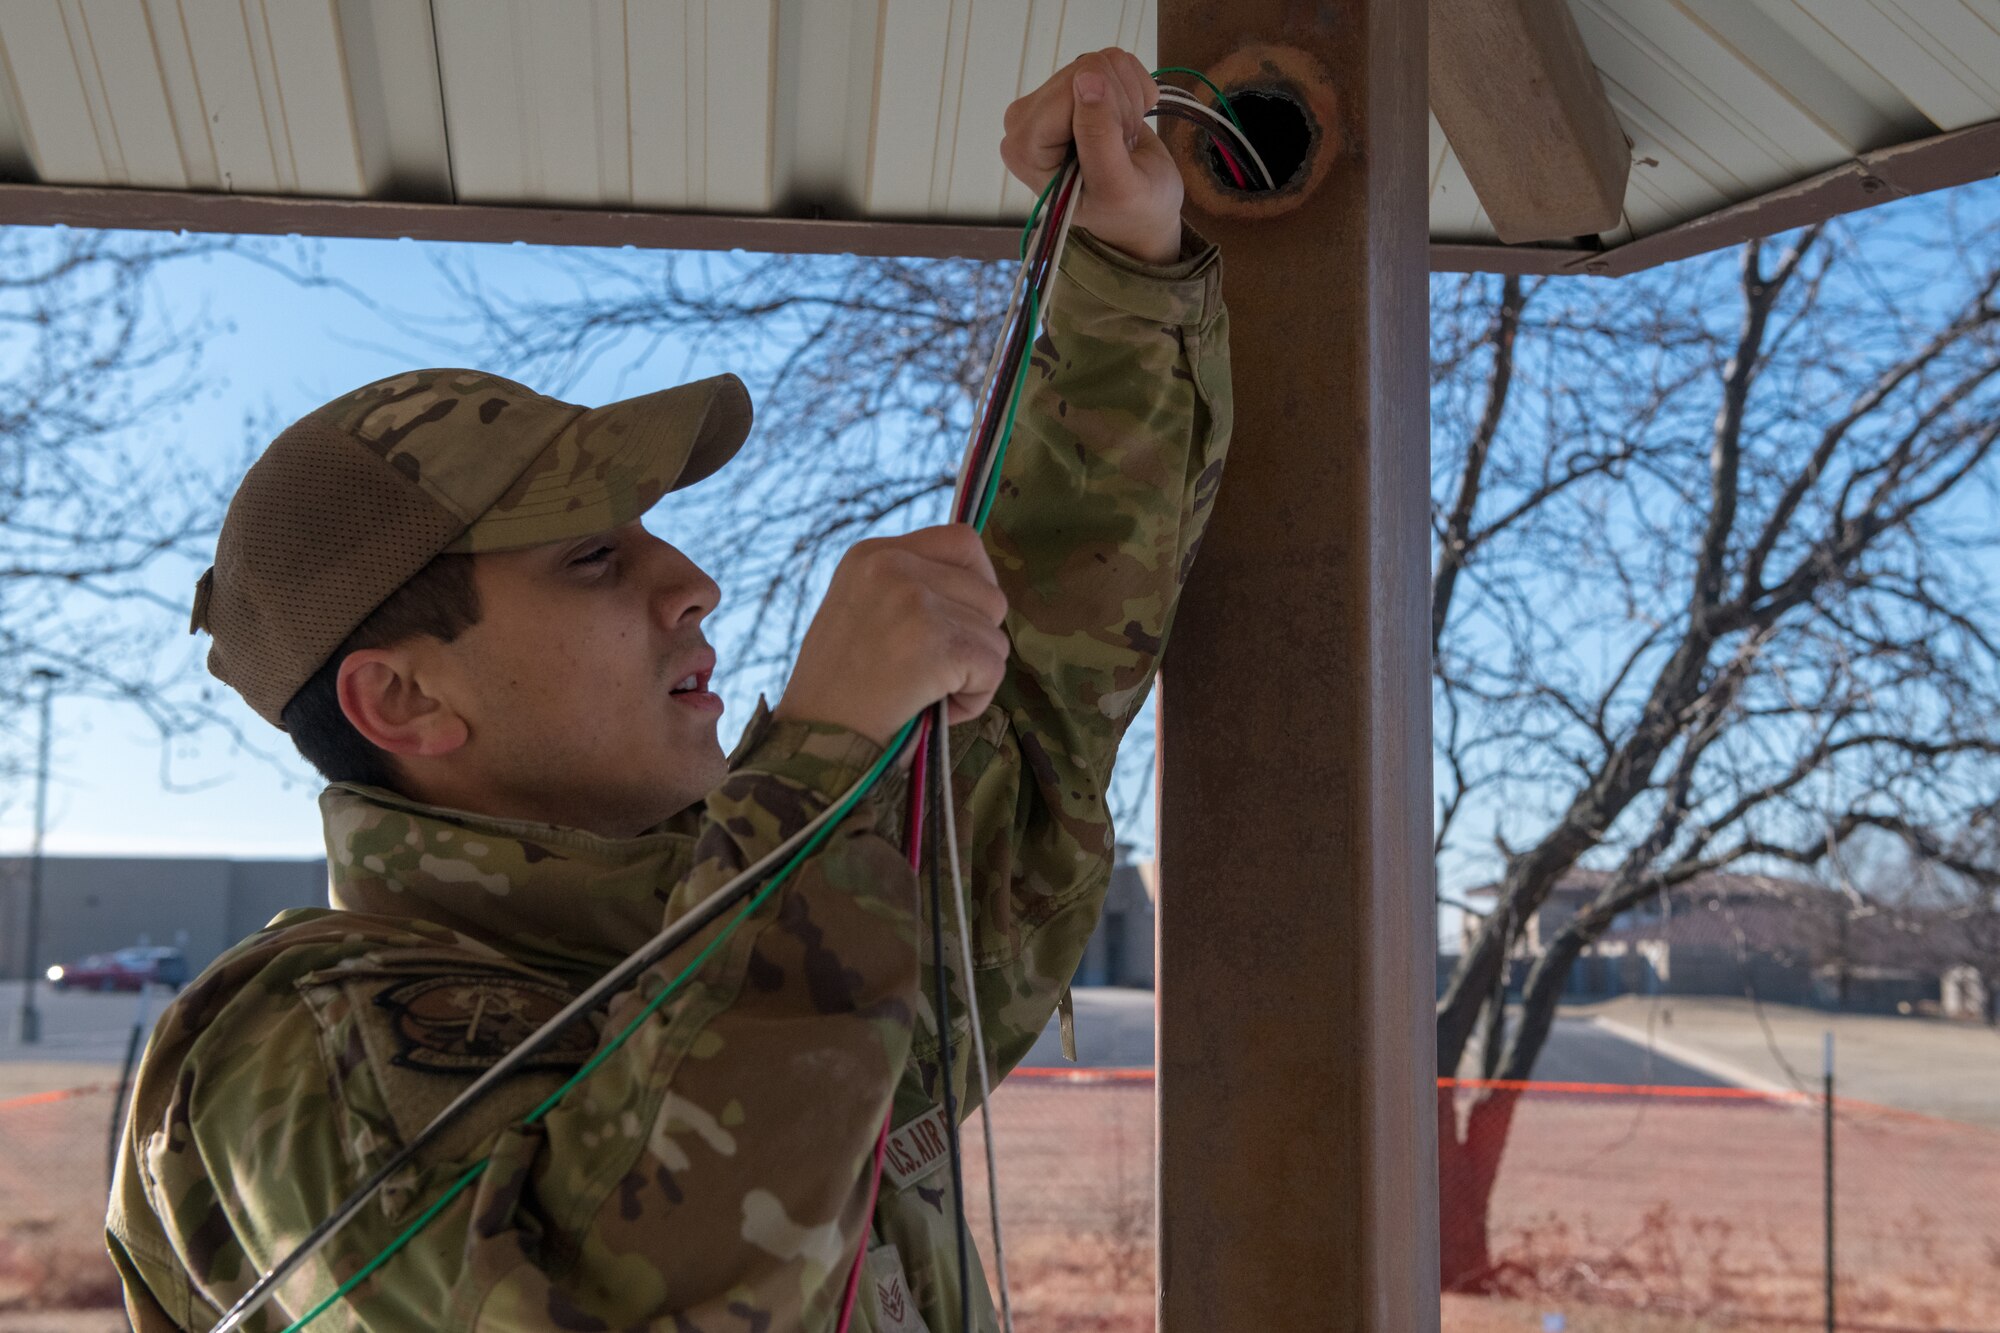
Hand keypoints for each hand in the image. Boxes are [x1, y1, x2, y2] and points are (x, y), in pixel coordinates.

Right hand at [774, 525, 1009, 746]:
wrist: (814, 739)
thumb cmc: (840, 689)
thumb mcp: (861, 609)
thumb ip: (910, 589)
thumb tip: (981, 590)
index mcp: (873, 553)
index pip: (963, 542)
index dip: (977, 585)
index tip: (959, 623)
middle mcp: (892, 565)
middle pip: (989, 593)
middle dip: (975, 639)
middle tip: (932, 672)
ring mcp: (914, 601)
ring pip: (995, 635)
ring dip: (973, 673)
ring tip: (926, 693)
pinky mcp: (935, 642)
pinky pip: (993, 668)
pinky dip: (975, 699)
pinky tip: (936, 709)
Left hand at [1001, 48, 1183, 265]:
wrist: (1142, 209)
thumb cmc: (1128, 209)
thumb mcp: (1117, 186)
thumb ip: (1098, 137)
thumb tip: (1087, 76)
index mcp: (1022, 147)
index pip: (1070, 93)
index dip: (1107, 117)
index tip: (1114, 154)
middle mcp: (1025, 118)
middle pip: (1085, 70)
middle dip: (1118, 108)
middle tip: (1120, 148)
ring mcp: (1049, 97)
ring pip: (1102, 61)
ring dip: (1127, 101)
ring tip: (1121, 140)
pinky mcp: (1074, 82)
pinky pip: (1115, 59)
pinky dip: (1134, 90)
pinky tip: (1126, 123)